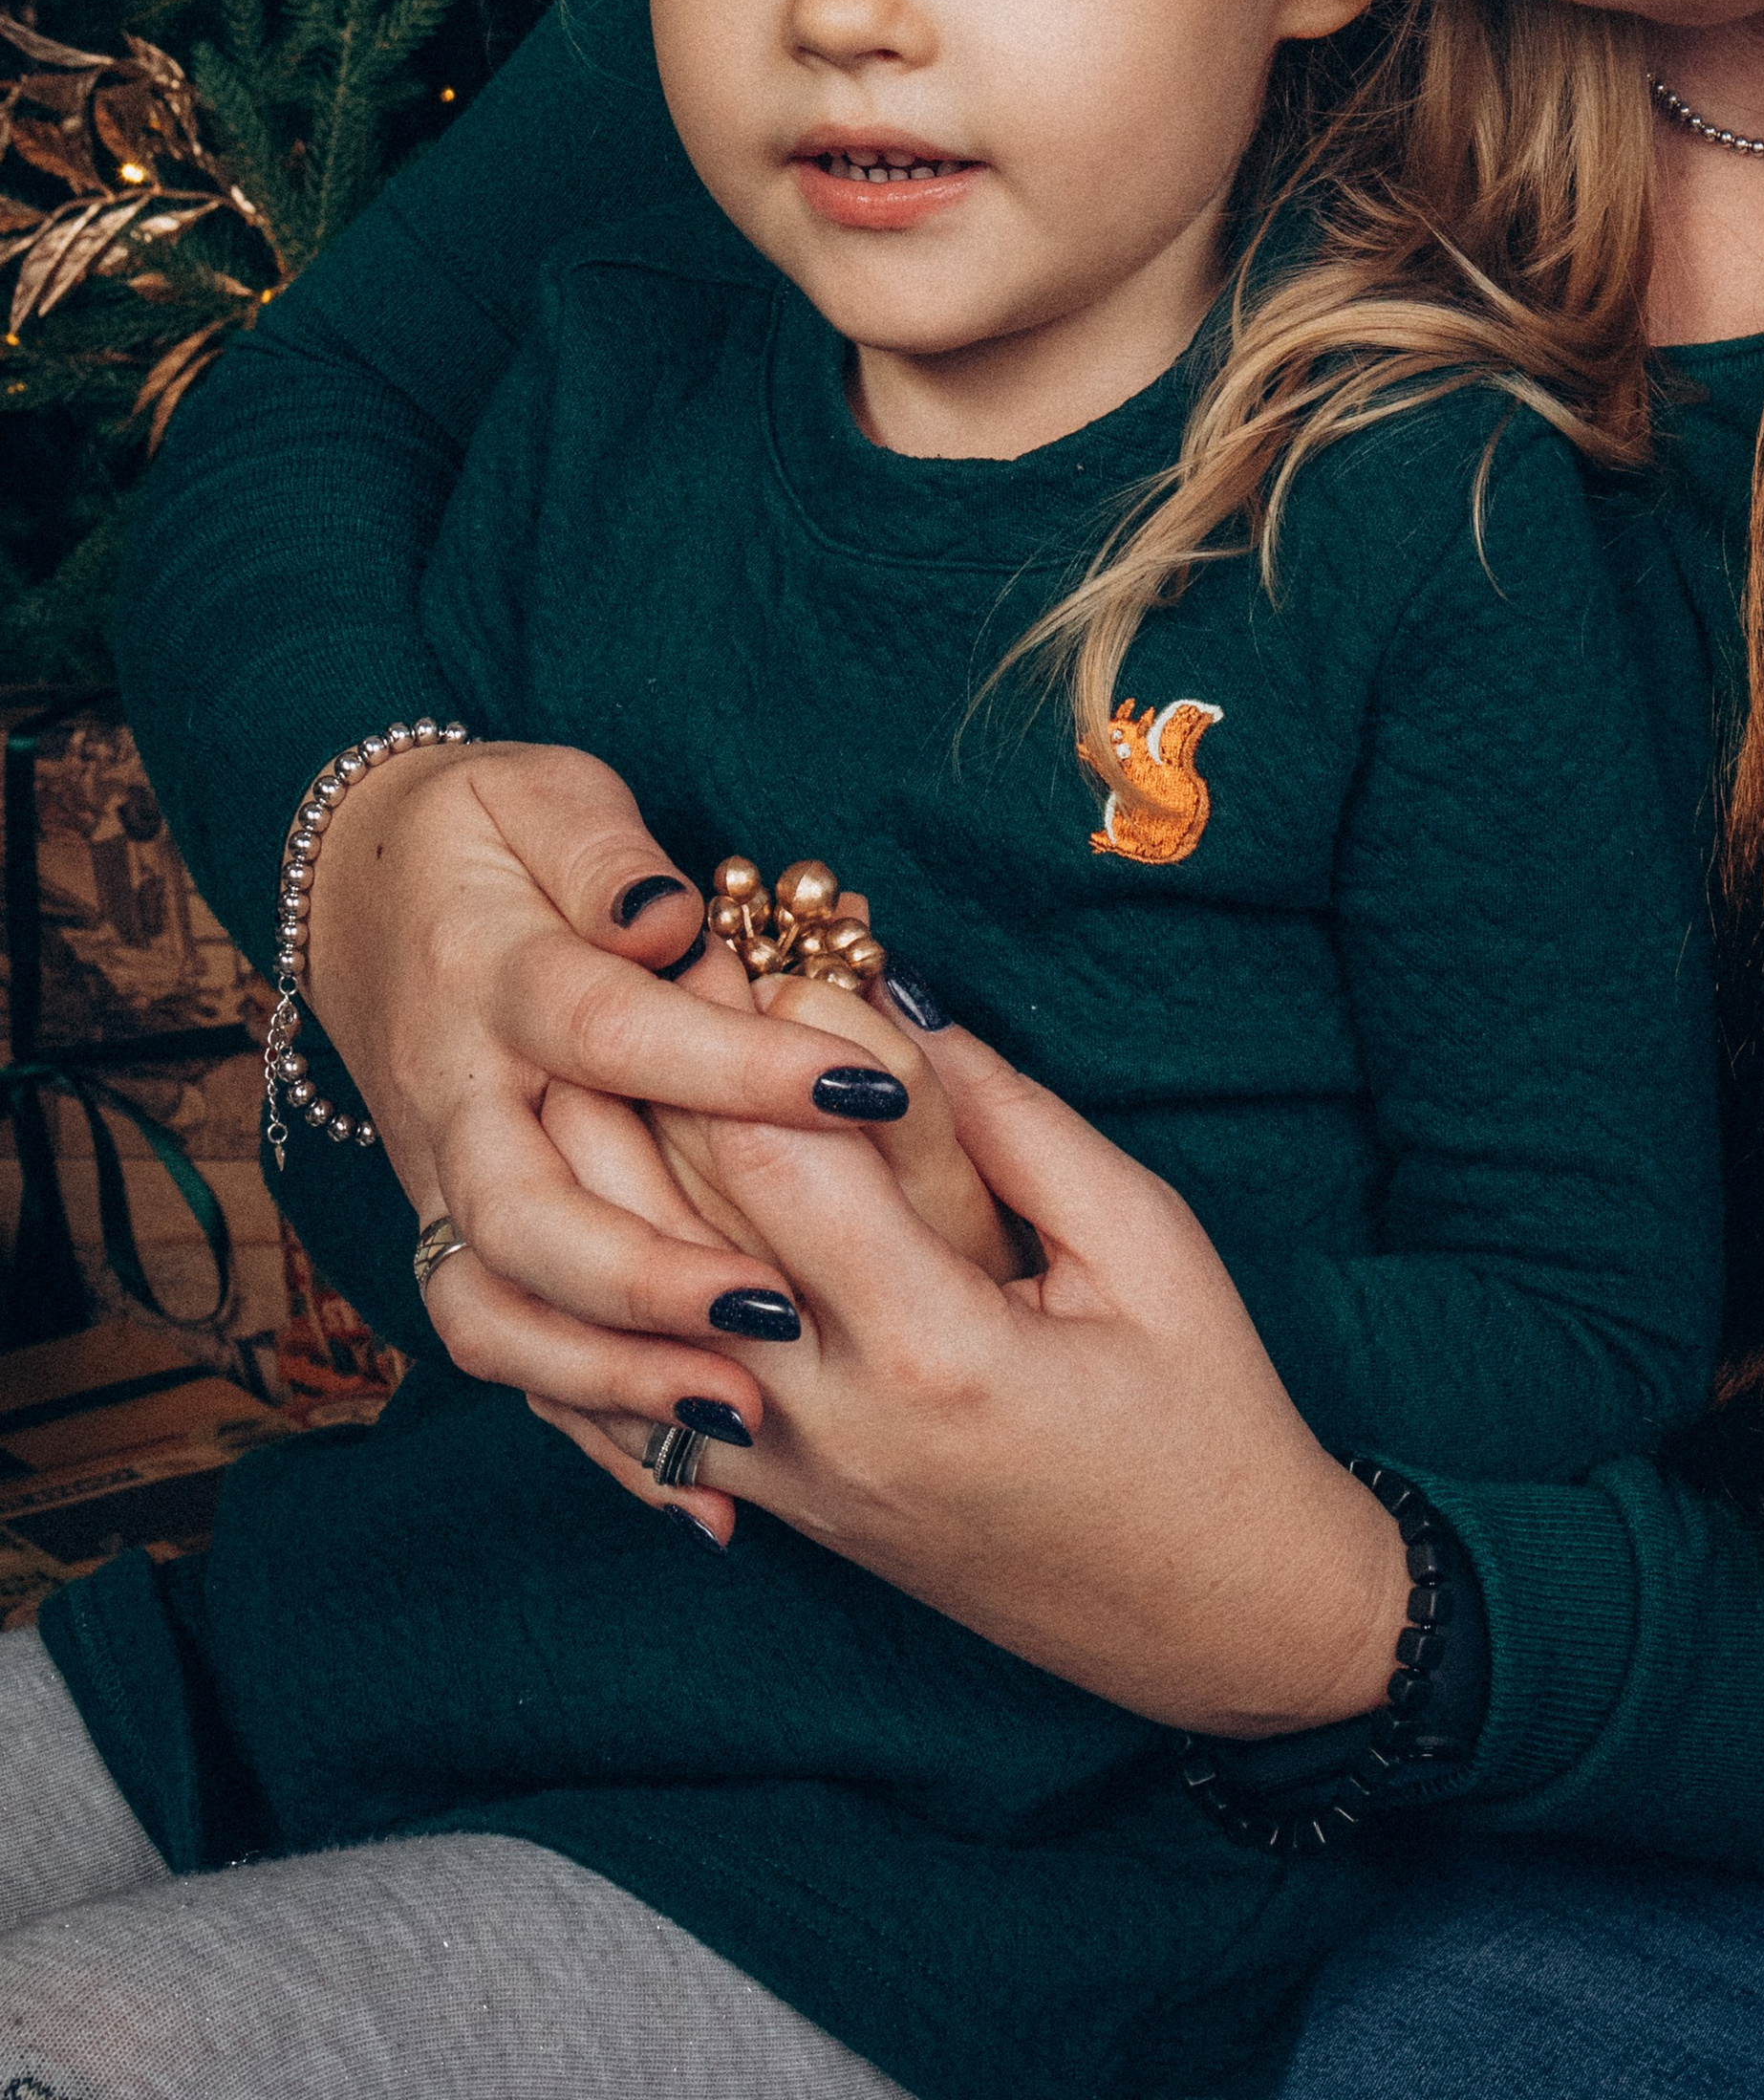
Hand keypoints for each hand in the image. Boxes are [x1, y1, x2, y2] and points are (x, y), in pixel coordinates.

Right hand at [300, 737, 959, 1429]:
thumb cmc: (490, 837)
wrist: (360, 893)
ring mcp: (447, 1192)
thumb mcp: (542, 798)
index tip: (872, 1091)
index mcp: (494, 980)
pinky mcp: (461, 1248)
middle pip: (526, 1212)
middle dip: (651, 1275)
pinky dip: (596, 1439)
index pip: (612, 1030)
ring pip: (499, 1314)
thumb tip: (664, 911)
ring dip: (615, 1380)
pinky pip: (510, 1364)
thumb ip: (601, 852)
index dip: (740, 1067)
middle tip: (785, 1308)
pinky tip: (706, 1499)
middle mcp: (460, 1103)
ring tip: (745, 1417)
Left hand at [533, 1016, 1410, 1736]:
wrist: (1218, 1620)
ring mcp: (793, 1482)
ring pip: (628, 1314)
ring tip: (606, 1067)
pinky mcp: (782, 1513)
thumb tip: (897, 1002)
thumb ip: (1015, 1120)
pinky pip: (640, 1403)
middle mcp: (832, 1422)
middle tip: (645, 974)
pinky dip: (605, 1305)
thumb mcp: (1145, 1240)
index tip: (737, 943)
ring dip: (605, 1183)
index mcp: (934, 1345)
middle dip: (645, 1082)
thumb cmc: (1208, 1419)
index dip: (736, 1036)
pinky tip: (595, 1216)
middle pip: (666, 1223)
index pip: (769, 1157)